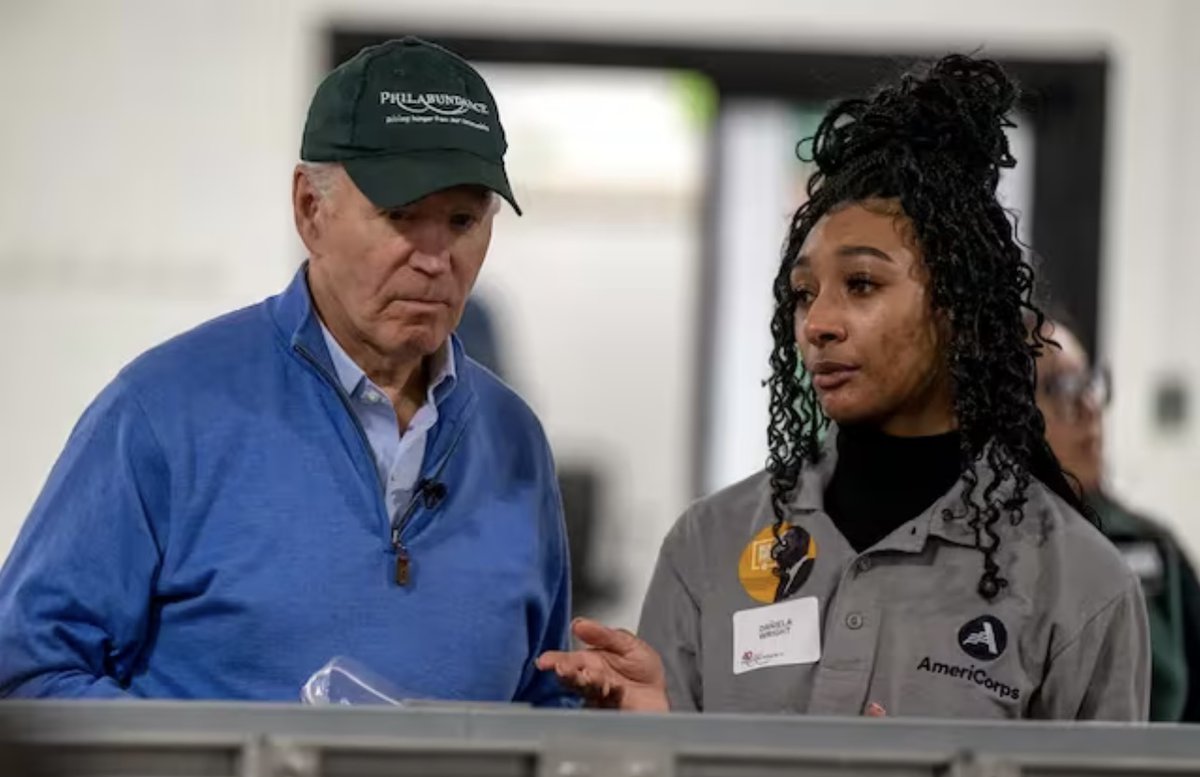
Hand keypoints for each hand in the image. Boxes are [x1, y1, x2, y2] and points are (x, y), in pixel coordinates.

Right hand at [536, 618, 668, 710]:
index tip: (544, 661)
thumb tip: (578, 623)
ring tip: (589, 675)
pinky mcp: (612, 712)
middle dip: (568, 672)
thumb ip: (604, 635)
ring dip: (586, 682)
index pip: (568, 661)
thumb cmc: (643, 672)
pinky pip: (607, 702)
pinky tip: (613, 687)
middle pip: (573, 677)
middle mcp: (591, 680)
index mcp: (590, 662)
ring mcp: (601, 698)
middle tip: (564, 668)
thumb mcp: (628, 644)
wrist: (661, 696)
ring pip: (587, 690)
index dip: (554, 661)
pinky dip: (610, 693)